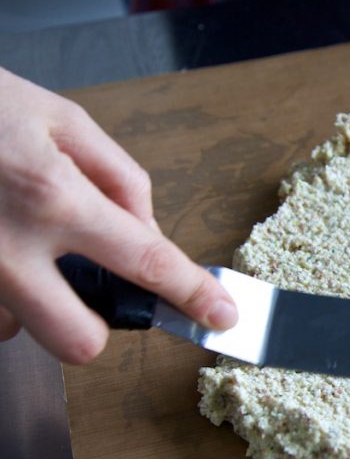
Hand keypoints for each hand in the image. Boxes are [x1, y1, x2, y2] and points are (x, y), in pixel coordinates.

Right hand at [0, 68, 236, 362]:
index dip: (193, 295)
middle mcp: (7, 247)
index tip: (220, 317)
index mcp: (53, 196)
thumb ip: (117, 177)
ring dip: (31, 303)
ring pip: (17, 331)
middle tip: (93, 292)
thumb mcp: (60, 118)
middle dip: (97, 328)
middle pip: (78, 340)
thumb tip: (145, 228)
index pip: (146, 262)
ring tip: (14, 243)